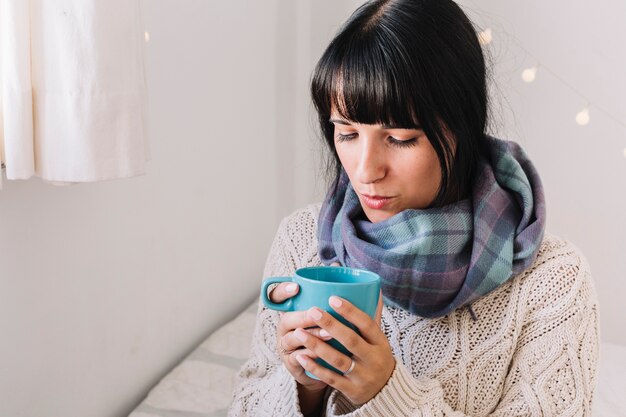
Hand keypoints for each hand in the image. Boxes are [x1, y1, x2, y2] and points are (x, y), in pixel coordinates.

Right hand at [271, 281, 327, 392]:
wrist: (321, 367)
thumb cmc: (324, 333)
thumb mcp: (324, 314)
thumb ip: (329, 296)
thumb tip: (340, 269)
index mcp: (289, 310)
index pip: (277, 296)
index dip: (283, 291)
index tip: (296, 287)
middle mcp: (285, 328)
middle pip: (286, 319)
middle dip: (303, 317)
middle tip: (318, 313)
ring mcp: (286, 346)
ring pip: (292, 340)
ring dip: (311, 337)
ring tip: (329, 334)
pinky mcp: (291, 364)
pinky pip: (296, 360)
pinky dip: (308, 357)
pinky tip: (321, 355)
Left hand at [291, 290, 394, 405]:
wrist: (386, 392)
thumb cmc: (377, 357)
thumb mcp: (379, 339)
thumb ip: (373, 316)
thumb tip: (373, 288)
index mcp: (380, 343)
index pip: (367, 323)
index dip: (350, 311)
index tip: (332, 298)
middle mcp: (373, 359)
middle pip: (351, 340)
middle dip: (330, 325)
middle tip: (312, 311)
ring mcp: (363, 376)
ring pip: (338, 360)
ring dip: (317, 346)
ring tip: (299, 333)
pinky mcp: (352, 390)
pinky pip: (331, 378)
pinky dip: (315, 367)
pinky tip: (301, 356)